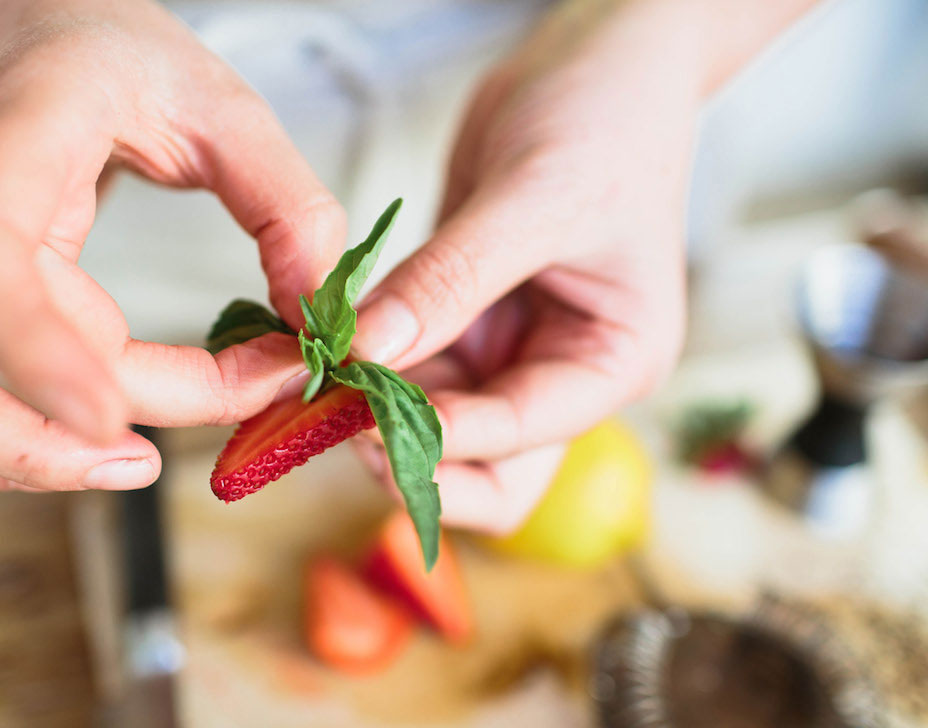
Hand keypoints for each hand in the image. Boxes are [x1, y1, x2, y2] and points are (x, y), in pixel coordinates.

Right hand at [0, 3, 343, 490]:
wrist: (33, 42)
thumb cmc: (113, 61)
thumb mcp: (222, 105)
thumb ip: (286, 204)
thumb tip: (319, 318)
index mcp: (14, 146)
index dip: (32, 347)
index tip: (110, 416)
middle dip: (36, 447)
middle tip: (144, 463)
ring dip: (29, 460)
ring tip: (136, 460)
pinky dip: (25, 446)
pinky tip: (109, 435)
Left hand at [351, 1, 705, 531]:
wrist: (596, 60)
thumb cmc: (606, 121)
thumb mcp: (534, 200)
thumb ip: (450, 280)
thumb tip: (368, 349)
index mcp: (612, 362)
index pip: (520, 434)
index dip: (439, 436)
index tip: (358, 412)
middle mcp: (561, 371)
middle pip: (484, 466)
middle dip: (412, 455)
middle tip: (335, 419)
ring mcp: (510, 349)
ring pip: (433, 422)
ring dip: (374, 411)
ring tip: (314, 375)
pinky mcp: (464, 319)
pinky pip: (408, 366)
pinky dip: (367, 363)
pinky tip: (324, 342)